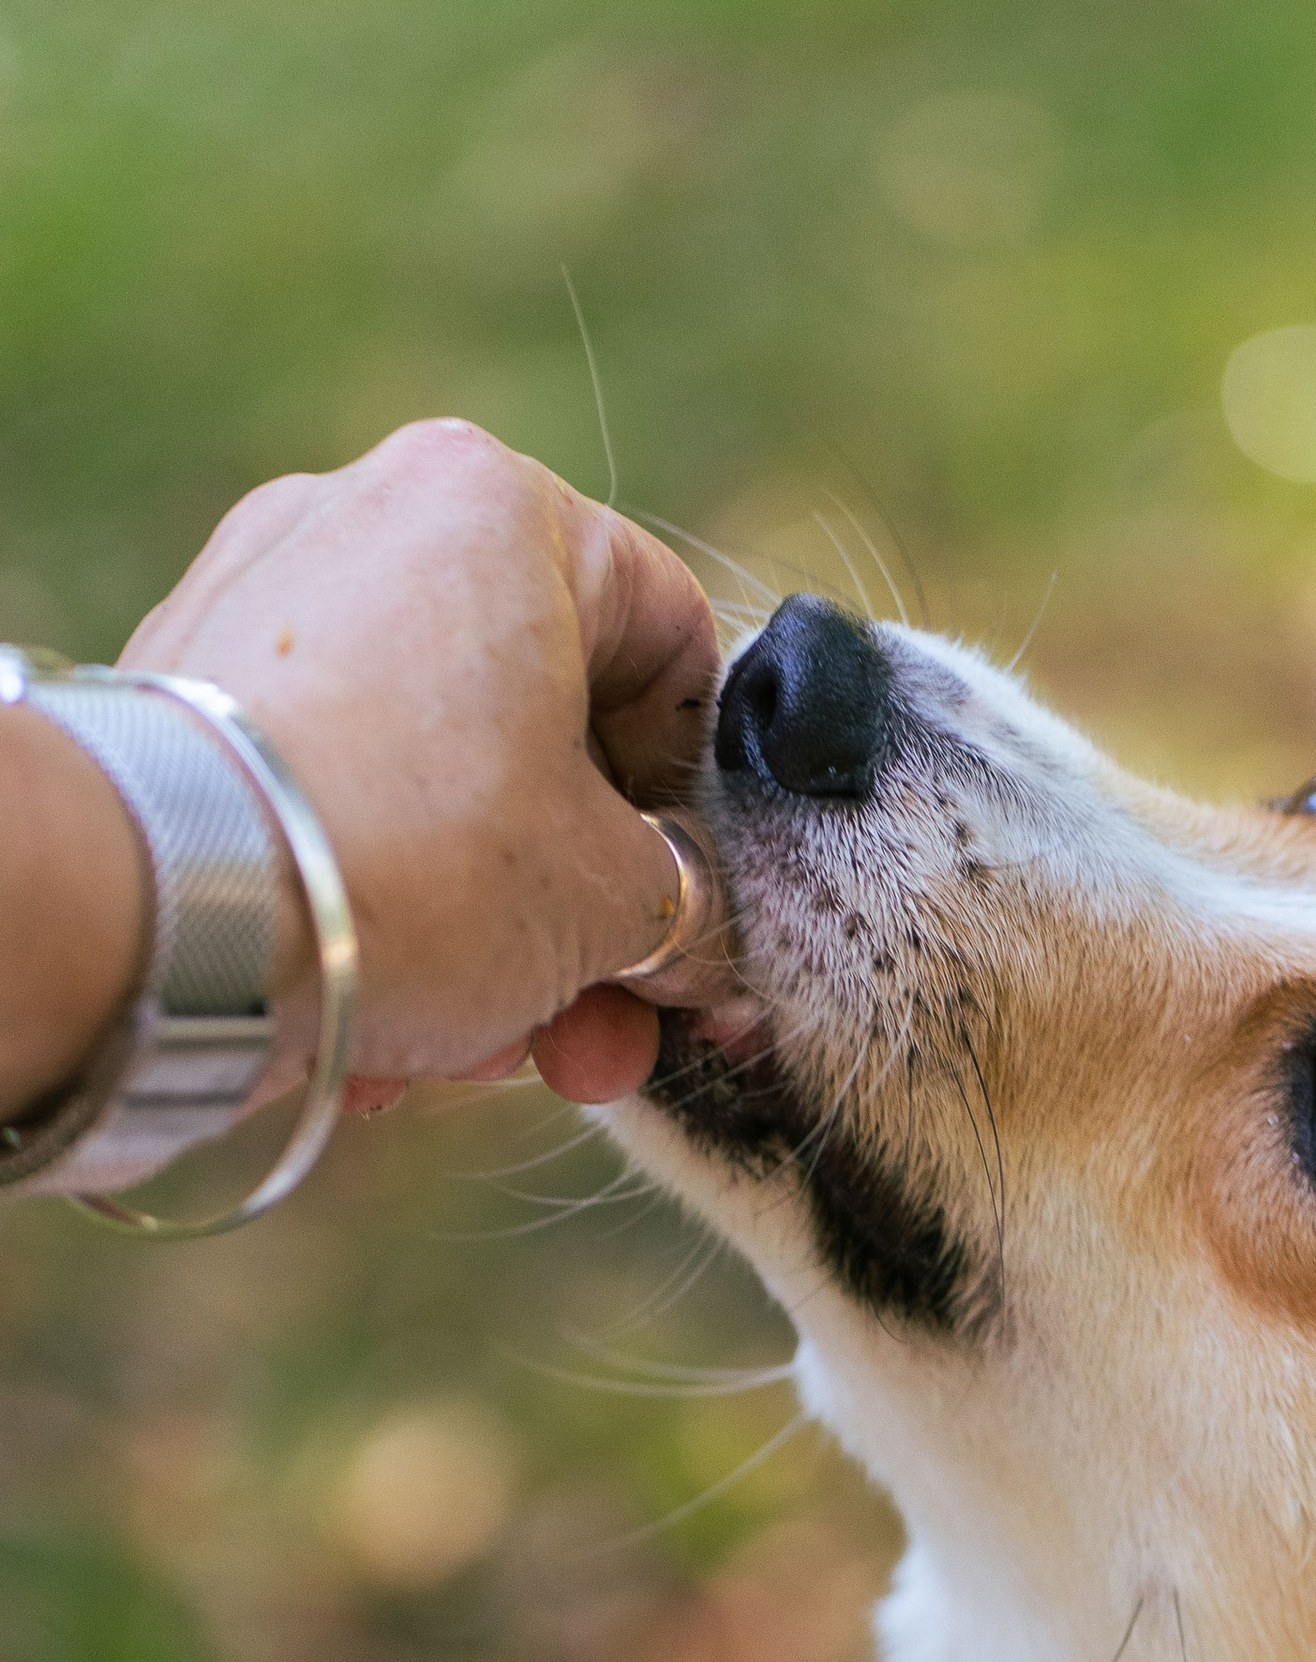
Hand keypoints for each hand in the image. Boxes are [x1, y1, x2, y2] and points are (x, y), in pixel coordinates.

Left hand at [125, 418, 719, 1108]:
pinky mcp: (186, 693)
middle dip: (587, 912)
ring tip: (489, 1057)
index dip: (708, 801)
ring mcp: (262, 599)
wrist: (164, 914)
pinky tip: (387, 1031)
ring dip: (492, 938)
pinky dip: (381, 907)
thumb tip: (704, 945)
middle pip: (546, 738)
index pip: (671, 641)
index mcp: (498, 507)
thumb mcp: (612, 903)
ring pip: (442, 787)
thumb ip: (689, 907)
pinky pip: (337, 801)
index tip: (702, 909)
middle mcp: (369, 515)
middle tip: (612, 1032)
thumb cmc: (419, 865)